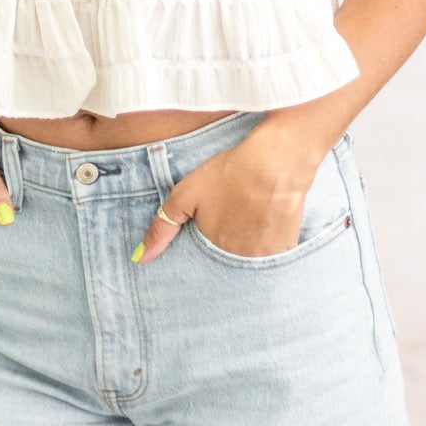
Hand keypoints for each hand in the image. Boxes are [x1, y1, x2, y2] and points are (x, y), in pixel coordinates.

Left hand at [131, 126, 322, 262]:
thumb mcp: (186, 194)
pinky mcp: (285, 250)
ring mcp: (263, 259)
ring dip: (245, 248)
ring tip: (247, 222)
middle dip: (224, 249)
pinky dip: (267, 245)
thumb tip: (140, 258)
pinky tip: (266, 223)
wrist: (276, 162)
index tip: (209, 231)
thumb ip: (162, 226)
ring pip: (247, 261)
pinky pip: (271, 258)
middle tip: (231, 222)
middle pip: (224, 263)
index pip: (201, 263)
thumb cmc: (229, 174)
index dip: (203, 247)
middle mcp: (237, 262)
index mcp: (212, 251)